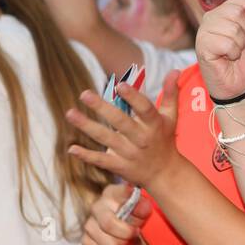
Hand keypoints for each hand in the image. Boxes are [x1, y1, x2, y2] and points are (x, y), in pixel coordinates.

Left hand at [65, 70, 183, 193]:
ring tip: (70, 113)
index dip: (133, 97)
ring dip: (87, 127)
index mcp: (154, 124)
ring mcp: (130, 154)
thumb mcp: (171, 117)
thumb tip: (175, 70)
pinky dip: (87, 156)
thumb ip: (171, 93)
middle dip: (103, 108)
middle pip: (121, 122)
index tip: (120, 85)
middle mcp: (142, 139)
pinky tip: (72, 148)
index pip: (145, 109)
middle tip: (85, 94)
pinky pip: (102, 161)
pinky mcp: (120, 166)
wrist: (166, 174)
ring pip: (106, 139)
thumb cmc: (165, 139)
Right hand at [81, 182, 154, 244]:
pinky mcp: (85, 239)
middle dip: (127, 233)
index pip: (123, 195)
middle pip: (108, 223)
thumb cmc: (134, 218)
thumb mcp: (144, 210)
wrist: (123, 237)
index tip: (142, 216)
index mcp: (112, 192)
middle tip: (135, 232)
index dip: (136, 210)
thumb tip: (142, 207)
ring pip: (109, 243)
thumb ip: (143, 206)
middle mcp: (97, 205)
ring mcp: (89, 223)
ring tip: (126, 240)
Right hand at [195, 0, 244, 101]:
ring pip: (232, 28)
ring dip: (239, 45)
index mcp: (227, 9)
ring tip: (233, 52)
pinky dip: (232, 53)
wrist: (243, 83)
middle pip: (239, 12)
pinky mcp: (201, 44)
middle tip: (241, 45)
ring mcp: (204, 29)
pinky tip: (226, 58)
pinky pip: (226, 43)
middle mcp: (212, 16)